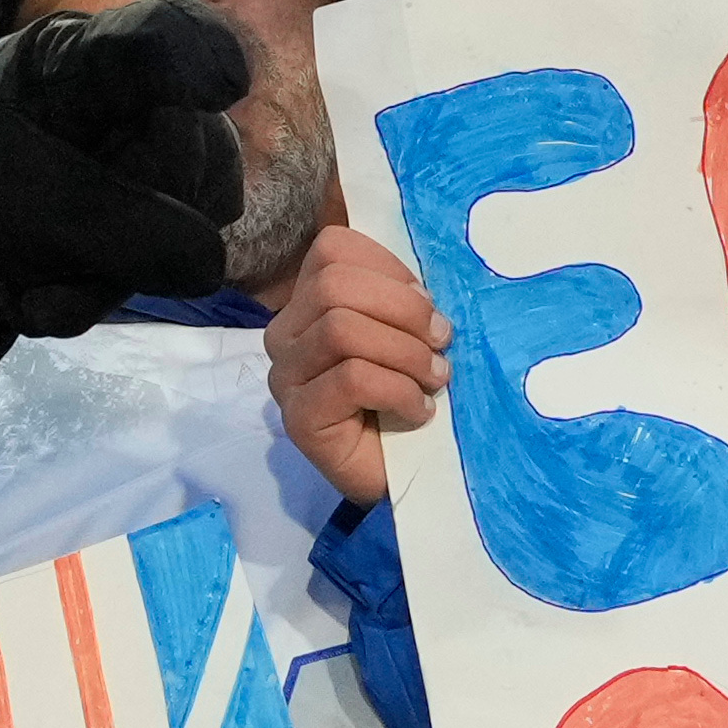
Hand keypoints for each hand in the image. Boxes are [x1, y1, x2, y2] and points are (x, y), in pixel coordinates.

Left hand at [0, 0, 247, 337]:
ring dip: (111, 273)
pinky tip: (39, 293)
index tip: (230, 86)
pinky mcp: (129, 210)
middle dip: (143, 224)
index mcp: (81, 63)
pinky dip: (93, 291)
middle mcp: (124, 98)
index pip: (162, 38)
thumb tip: (210, 262)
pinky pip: (155, 257)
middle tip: (72, 249)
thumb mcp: (29, 209)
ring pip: (185, 219)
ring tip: (38, 279)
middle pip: (197, 156)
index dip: (205, 57)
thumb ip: (125, 231)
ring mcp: (133, 154)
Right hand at [267, 221, 449, 508]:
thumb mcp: (409, 334)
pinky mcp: (298, 419)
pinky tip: (419, 411)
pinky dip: (399, 390)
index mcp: (308, 302)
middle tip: (442, 343)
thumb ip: (402, 298)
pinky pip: (351, 379)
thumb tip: (423, 286)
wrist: (406, 478)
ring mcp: (285, 378)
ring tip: (435, 378)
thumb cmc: (409, 398)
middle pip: (336, 286)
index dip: (390, 268)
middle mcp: (284, 335)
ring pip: (342, 329)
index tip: (428, 306)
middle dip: (404, 310)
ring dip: (405, 352)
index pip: (333, 248)